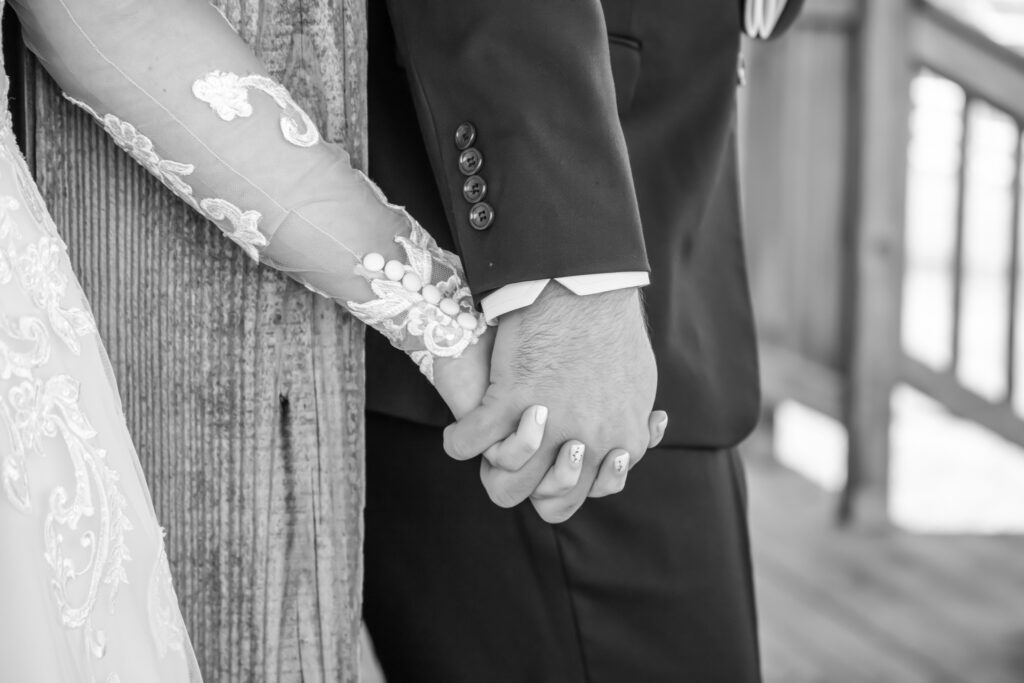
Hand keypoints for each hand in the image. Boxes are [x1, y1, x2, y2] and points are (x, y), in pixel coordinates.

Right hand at [443, 283, 660, 521]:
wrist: (584, 286)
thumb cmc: (612, 327)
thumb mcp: (636, 385)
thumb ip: (629, 424)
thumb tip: (627, 442)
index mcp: (619, 443)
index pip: (588, 493)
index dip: (567, 483)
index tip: (558, 455)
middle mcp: (585, 446)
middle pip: (550, 504)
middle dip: (536, 486)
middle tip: (527, 456)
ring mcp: (546, 429)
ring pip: (505, 485)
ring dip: (498, 467)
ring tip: (492, 441)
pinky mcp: (507, 402)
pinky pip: (468, 443)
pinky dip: (459, 441)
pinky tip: (458, 433)